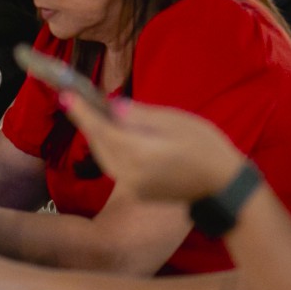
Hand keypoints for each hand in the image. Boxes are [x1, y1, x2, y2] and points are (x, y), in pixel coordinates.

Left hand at [59, 96, 244, 203]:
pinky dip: (111, 150)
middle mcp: (130, 174)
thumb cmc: (206, 147)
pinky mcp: (138, 193)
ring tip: (93, 115)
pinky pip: (116, 168)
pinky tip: (114, 136)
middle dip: (88, 123)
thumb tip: (112, 107)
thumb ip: (140, 115)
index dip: (82, 113)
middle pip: (99, 145)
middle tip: (77, 101)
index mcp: (140, 153)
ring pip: (105, 158)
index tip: (66, 97)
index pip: (102, 130)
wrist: (224, 187)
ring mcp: (133, 187)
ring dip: (98, 137)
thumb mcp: (176, 121)